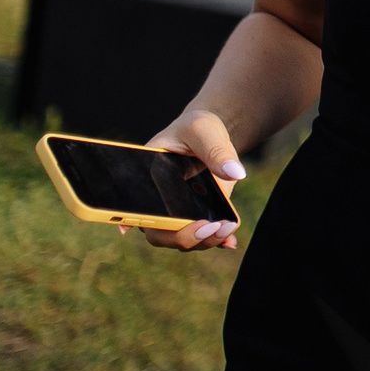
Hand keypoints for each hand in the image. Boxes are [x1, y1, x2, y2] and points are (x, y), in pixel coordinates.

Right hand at [134, 111, 247, 252]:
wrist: (210, 135)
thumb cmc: (197, 128)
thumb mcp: (203, 130)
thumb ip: (216, 150)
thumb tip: (236, 173)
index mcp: (146, 178)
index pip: (134, 207)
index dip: (136, 221)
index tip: (154, 225)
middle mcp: (158, 201)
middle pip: (159, 233)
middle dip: (181, 237)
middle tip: (208, 226)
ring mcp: (179, 211)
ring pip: (182, 239)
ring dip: (204, 241)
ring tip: (226, 228)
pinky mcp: (199, 214)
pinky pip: (204, 235)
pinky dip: (217, 241)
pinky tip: (230, 242)